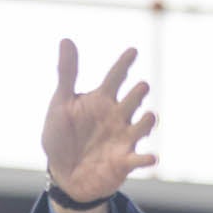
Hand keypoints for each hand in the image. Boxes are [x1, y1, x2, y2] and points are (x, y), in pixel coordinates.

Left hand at [40, 40, 156, 212]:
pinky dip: (145, 158)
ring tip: (149, 116)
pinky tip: (152, 157)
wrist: (63, 173)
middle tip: (141, 86)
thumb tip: (66, 39)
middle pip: (132, 101)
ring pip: (141, 127)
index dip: (124, 64)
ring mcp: (123, 139)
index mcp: (101, 100)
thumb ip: (67, 73)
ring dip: (147, 122)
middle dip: (137, 94)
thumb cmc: (62, 136)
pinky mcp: (124, 162)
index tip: (132, 51)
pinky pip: (138, 159)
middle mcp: (116, 117)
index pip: (115, 77)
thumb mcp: (61, 104)